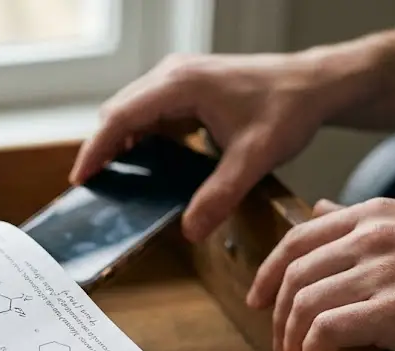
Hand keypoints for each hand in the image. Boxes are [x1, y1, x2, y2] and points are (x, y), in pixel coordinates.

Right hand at [70, 52, 334, 242]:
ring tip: (113, 179)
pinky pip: (148, 111)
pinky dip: (138, 136)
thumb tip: (190, 230)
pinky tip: (143, 163)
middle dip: (102, 148)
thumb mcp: (254, 157)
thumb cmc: (287, 108)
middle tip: (94, 187)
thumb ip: (220, 195)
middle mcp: (173, 74)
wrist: (312, 85)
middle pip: (118, 111)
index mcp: (181, 84)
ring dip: (119, 142)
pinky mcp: (185, 87)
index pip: (120, 116)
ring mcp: (177, 78)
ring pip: (130, 110)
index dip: (96, 148)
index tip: (81, 179)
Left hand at [247, 197, 394, 350]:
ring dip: (292, 341)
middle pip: (294, 273)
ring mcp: (386, 270)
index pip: (298, 237)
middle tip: (280, 345)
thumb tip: (320, 210)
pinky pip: (327, 330)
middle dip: (276, 315)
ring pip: (304, 303)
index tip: (258, 301)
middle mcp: (377, 234)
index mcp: (380, 213)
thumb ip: (366, 224)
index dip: (268, 273)